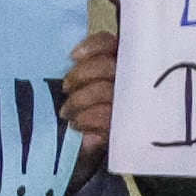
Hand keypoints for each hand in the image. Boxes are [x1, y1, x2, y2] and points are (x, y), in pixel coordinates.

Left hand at [58, 25, 118, 154]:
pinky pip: (105, 116)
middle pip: (108, 65)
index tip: (72, 56)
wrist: (97, 151)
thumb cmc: (86, 114)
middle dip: (81, 75)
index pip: (110, 44)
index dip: (92, 46)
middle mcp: (129, 81)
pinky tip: (77, 124)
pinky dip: (88, 118)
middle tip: (65, 87)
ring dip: (80, 100)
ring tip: (66, 112)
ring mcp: (129, 104)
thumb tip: (72, 65)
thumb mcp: (82, 92)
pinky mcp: (125, 127)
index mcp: (118, 65)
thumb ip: (80, 80)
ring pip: (105, 90)